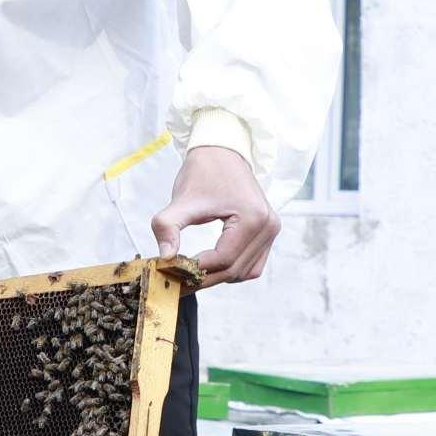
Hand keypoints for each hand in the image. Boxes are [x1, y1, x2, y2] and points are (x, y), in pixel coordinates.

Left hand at [151, 144, 280, 284]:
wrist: (222, 152)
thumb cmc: (203, 172)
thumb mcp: (182, 200)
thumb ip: (168, 227)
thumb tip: (164, 259)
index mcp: (252, 217)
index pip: (223, 259)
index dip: (195, 271)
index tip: (170, 275)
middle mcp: (269, 226)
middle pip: (234, 269)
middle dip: (203, 279)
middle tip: (175, 283)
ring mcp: (271, 230)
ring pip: (244, 272)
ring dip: (217, 277)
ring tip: (188, 274)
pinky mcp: (268, 233)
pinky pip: (252, 265)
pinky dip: (230, 269)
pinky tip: (208, 266)